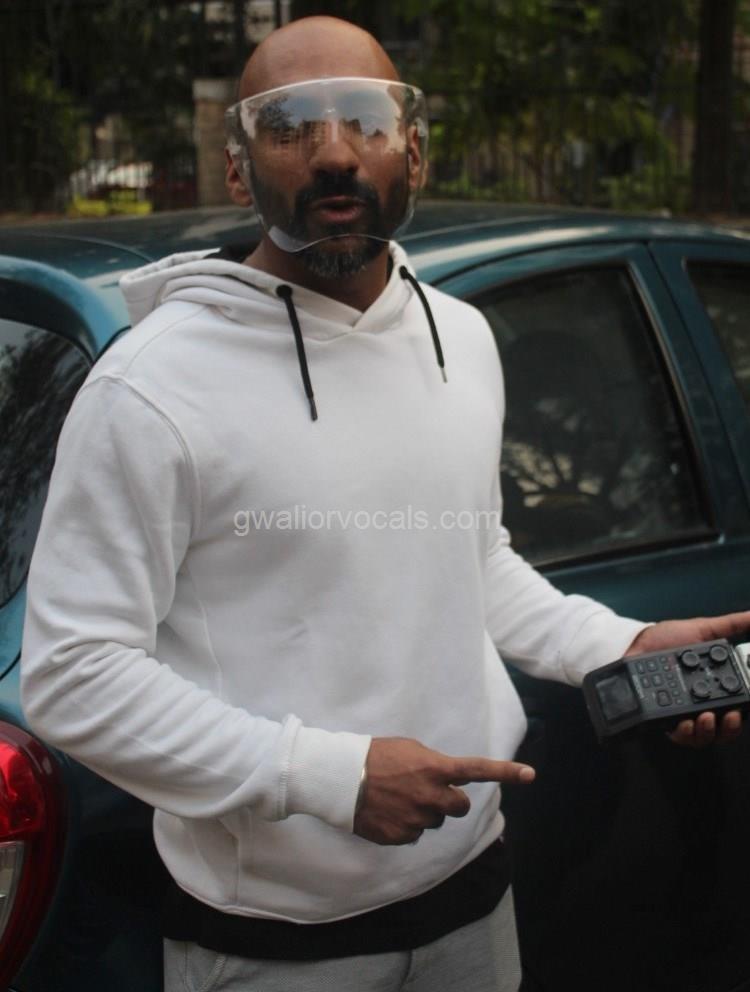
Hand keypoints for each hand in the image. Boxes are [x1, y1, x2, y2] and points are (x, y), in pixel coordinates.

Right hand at [353, 737, 534, 845]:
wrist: (340, 778)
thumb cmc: (373, 756)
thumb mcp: (409, 749)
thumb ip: (433, 764)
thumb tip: (445, 778)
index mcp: (434, 768)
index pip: (477, 770)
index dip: (506, 772)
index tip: (531, 775)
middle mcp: (431, 796)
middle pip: (459, 806)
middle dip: (448, 800)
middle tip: (426, 789)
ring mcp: (416, 819)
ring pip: (434, 821)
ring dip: (423, 811)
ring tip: (397, 796)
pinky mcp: (401, 836)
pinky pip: (414, 834)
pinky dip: (404, 824)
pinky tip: (387, 811)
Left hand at [625, 611, 749, 746]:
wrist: (635, 643)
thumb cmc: (667, 638)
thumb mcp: (702, 629)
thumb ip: (731, 625)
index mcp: (715, 687)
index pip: (736, 709)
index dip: (741, 716)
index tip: (739, 709)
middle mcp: (701, 705)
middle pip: (723, 730)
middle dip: (729, 728)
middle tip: (728, 715)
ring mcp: (682, 713)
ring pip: (702, 737)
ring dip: (707, 732)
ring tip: (706, 718)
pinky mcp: (663, 718)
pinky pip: (677, 735)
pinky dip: (683, 732)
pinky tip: (685, 722)